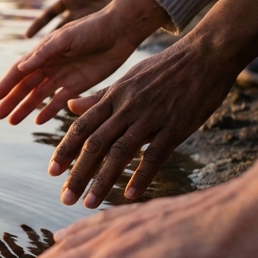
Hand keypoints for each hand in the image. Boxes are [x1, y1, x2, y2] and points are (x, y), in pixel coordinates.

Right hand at [0, 0, 167, 126]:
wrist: (119, 31)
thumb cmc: (90, 29)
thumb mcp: (65, 38)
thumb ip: (43, 53)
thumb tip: (20, 68)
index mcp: (43, 52)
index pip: (19, 71)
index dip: (6, 85)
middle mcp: (49, 66)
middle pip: (25, 87)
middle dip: (11, 101)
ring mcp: (63, 77)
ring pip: (39, 96)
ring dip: (26, 109)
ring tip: (13, 122)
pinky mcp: (79, 85)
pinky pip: (60, 101)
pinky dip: (48, 111)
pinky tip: (38, 121)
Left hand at [50, 36, 234, 207]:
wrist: (205, 54)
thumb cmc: (165, 67)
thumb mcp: (127, 78)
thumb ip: (99, 97)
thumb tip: (70, 105)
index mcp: (114, 97)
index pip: (82, 128)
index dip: (65, 150)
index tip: (52, 172)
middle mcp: (126, 108)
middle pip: (95, 144)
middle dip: (77, 173)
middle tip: (65, 198)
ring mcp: (150, 117)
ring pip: (120, 152)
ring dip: (103, 180)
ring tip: (90, 203)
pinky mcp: (176, 126)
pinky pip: (155, 154)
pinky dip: (141, 176)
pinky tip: (130, 195)